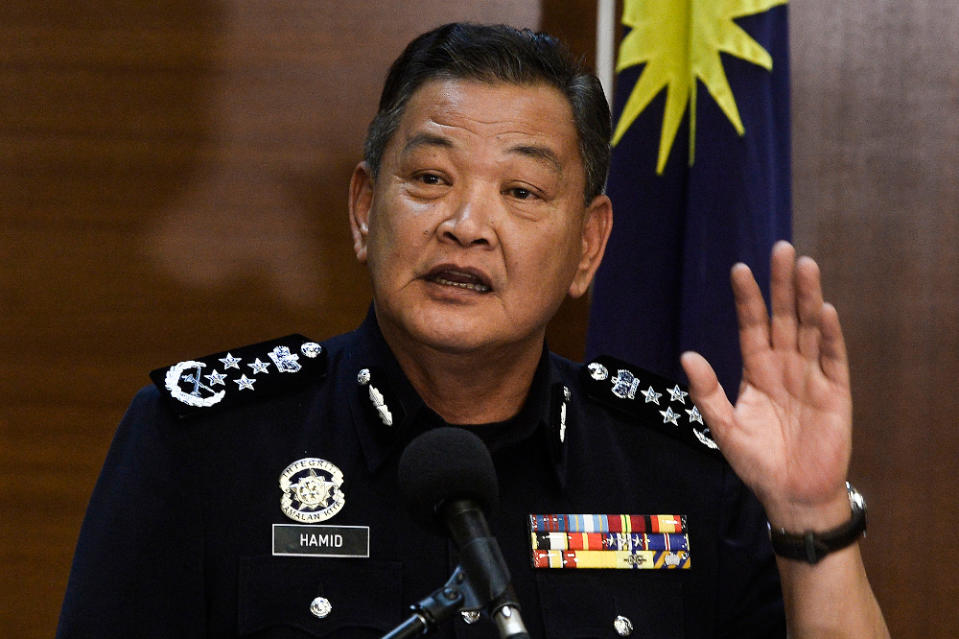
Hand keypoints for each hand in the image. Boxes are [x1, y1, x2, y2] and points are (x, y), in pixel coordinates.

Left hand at [681, 241, 852, 530]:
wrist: (790, 495)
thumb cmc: (757, 462)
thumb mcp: (724, 428)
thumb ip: (706, 392)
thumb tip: (687, 355)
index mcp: (757, 370)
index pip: (751, 325)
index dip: (747, 298)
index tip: (740, 269)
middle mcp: (784, 365)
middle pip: (783, 317)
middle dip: (782, 284)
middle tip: (782, 248)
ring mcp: (811, 376)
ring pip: (808, 328)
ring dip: (808, 298)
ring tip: (805, 266)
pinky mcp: (835, 392)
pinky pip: (832, 358)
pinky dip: (829, 335)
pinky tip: (825, 310)